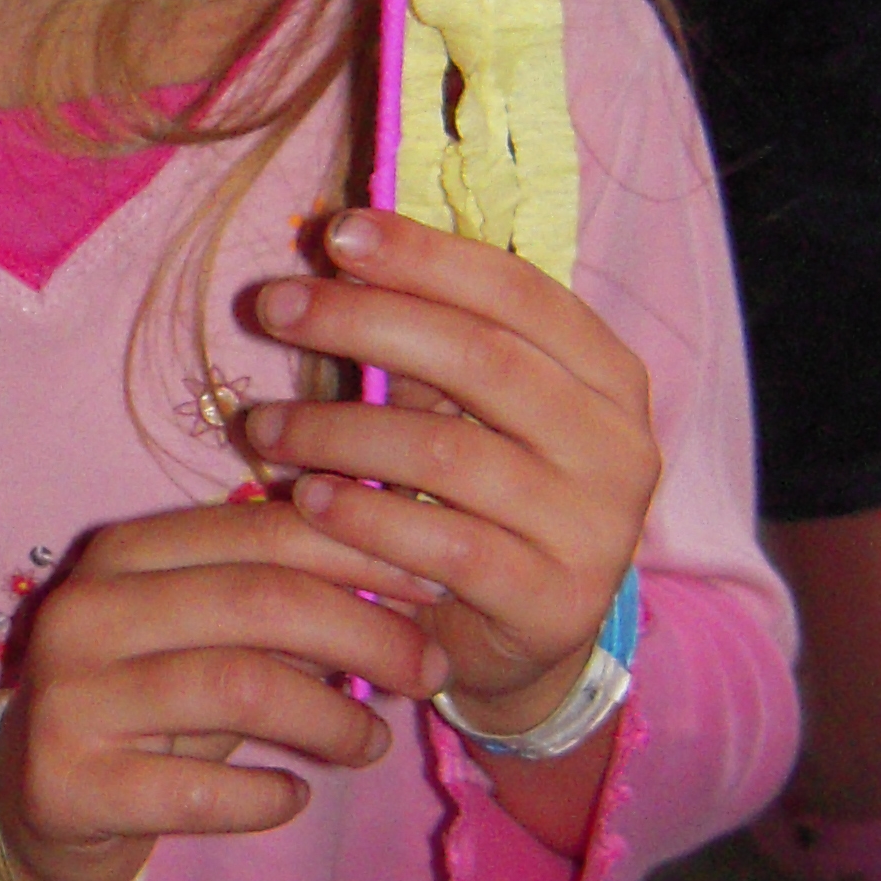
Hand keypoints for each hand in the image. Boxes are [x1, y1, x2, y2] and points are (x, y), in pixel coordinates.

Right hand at [0, 498, 451, 880]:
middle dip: (366, 634)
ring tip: (372, 743)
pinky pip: (201, 790)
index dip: (360, 553)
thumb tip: (414, 575)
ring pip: (239, 687)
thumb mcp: (208, 638)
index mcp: (123, 552)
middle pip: (258, 600)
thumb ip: (283, 600)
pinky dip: (266, 797)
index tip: (432, 586)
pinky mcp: (69, 783)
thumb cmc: (151, 706)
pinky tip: (293, 799)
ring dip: (330, 718)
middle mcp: (85, 611)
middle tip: (428, 671)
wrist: (40, 804)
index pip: (259, 530)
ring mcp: (70, 697)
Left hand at [243, 208, 659, 740]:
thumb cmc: (484, 505)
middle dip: (364, 322)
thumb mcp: (471, 413)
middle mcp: (619, 445)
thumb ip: (427, 343)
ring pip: (451, 454)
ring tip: (261, 426)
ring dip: (338, 430)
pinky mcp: (555, 603)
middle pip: (482, 358)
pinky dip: (366, 517)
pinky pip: (445, 547)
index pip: (520, 290)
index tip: (337, 233)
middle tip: (273, 306)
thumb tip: (336, 249)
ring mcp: (596, 529)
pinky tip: (305, 500)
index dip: (426, 256)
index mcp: (608, 376)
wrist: (527, 647)